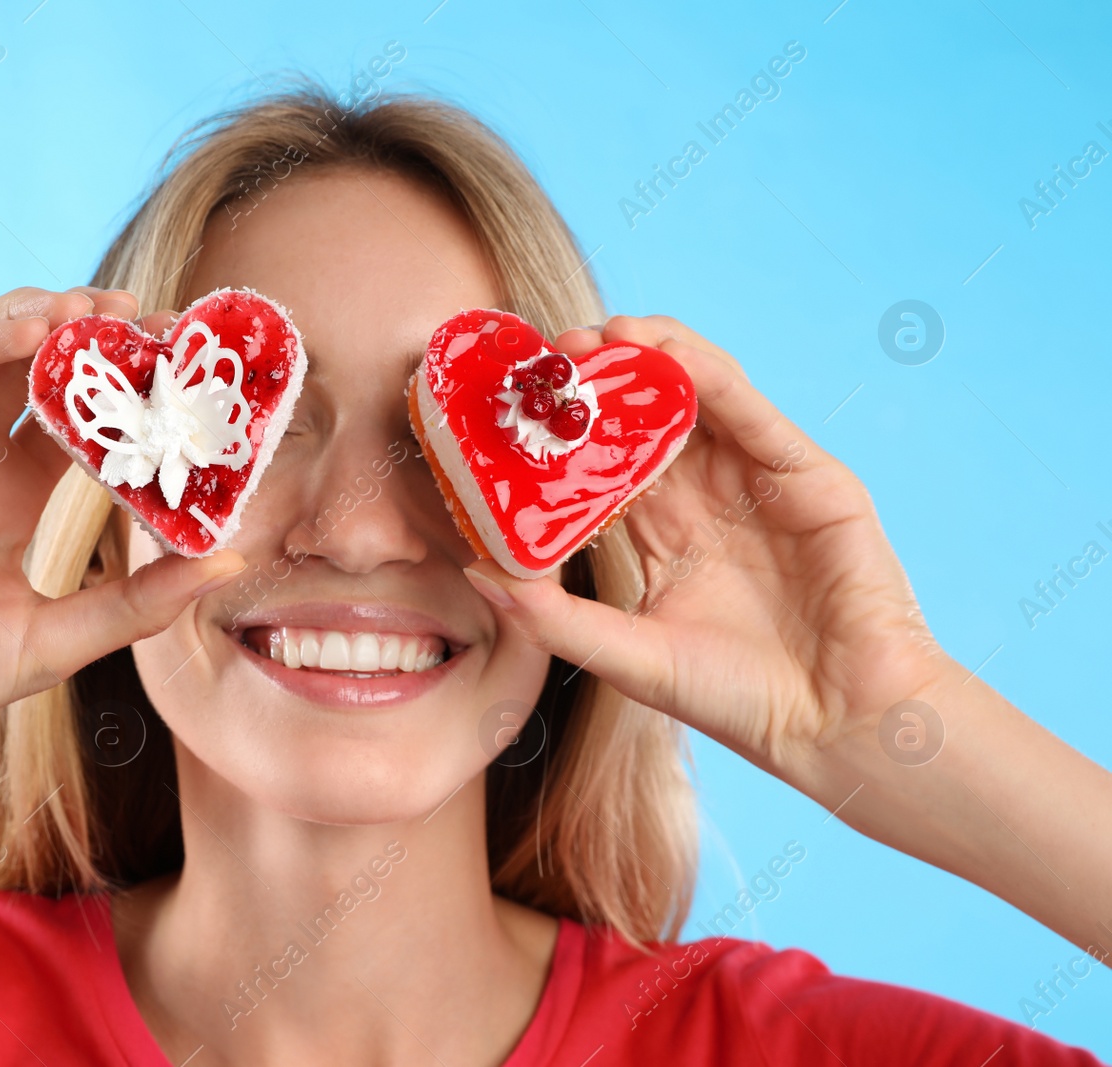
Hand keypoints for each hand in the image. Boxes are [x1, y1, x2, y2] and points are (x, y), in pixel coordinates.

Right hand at [0, 287, 244, 765]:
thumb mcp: (65, 637)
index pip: (97, 417)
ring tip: (105, 309)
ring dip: (50, 316)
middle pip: (51, 367)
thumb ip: (143, 600)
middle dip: (107, 336)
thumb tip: (233, 562)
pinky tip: (36, 324)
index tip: (198, 367)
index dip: (144, 387)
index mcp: (32, 494)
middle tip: (164, 323)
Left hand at [462, 315, 952, 793]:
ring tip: (596, 339)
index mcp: (660, 532)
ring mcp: (758, 479)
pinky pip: (749, 411)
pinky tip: (666, 355)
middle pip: (644, 415)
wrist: (836, 724)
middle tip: (548, 356)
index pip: (601, 461)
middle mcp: (705, 496)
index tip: (512, 404)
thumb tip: (475, 573)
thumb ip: (552, 616)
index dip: (561, 430)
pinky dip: (707, 376)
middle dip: (597, 379)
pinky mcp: (807, 475)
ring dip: (647, 357)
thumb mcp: (625, 655)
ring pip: (696, 394)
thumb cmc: (735, 699)